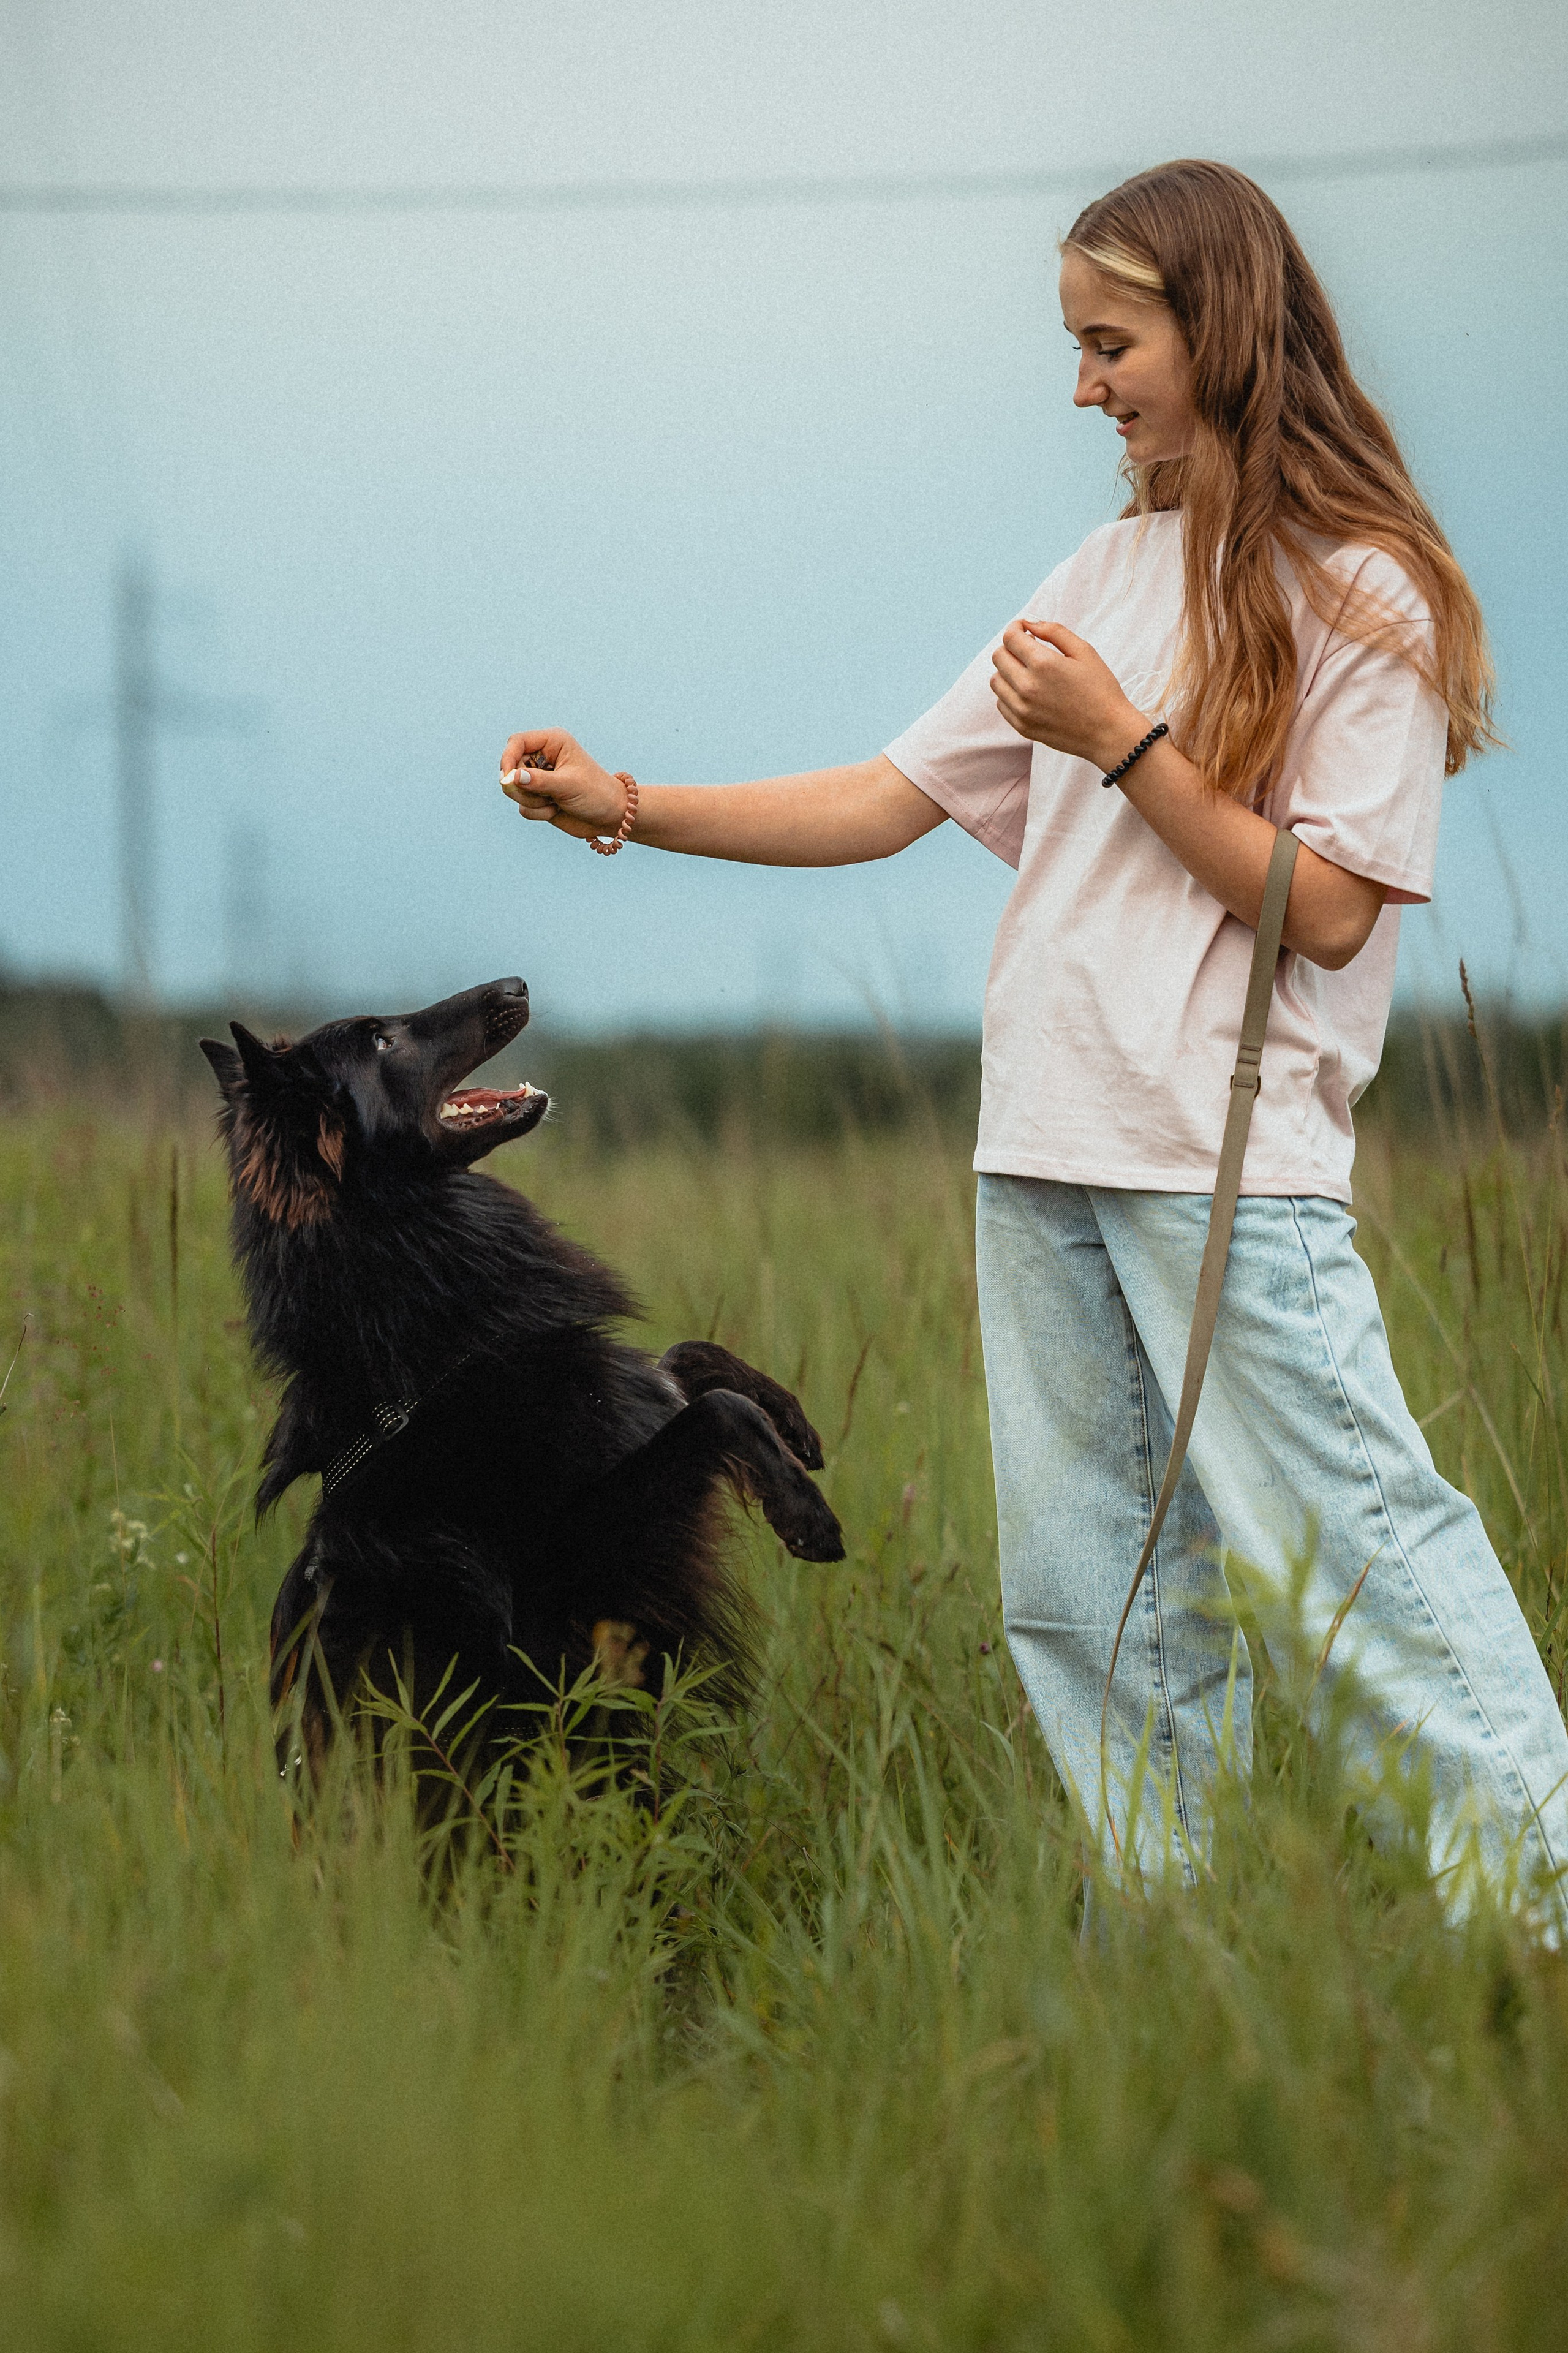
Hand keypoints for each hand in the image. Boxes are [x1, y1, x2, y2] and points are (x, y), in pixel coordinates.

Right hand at [499, 729, 627, 840]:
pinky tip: (555, 810)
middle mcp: (543, 757)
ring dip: (532, 801)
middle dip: (522, 786)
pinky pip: (522, 807)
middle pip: (511, 767)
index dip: (508, 758)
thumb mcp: (569, 785)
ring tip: (555, 802)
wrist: (610, 817)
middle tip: (544, 796)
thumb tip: (512, 778)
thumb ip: (539, 781)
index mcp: (552, 742)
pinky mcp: (538, 798)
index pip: (517, 742)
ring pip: (514, 790)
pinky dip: (537, 813)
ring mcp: (539, 779)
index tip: (507, 778)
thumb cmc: (596, 794)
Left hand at [989, 620, 1148, 770]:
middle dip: (1011, 648)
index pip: (1010, 638)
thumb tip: (1029, 623)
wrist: (1108, 732)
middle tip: (1028, 651)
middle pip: (998, 657)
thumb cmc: (1101, 690)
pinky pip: (1001, 703)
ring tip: (1028, 672)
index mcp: (1043, 664)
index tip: (1024, 630)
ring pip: (996, 681)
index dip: (1015, 628)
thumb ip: (1054, 632)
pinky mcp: (1022, 726)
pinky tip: (1029, 692)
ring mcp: (1022, 709)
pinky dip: (1010, 694)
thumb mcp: (1084, 652)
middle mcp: (1027, 686)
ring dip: (1007, 671)